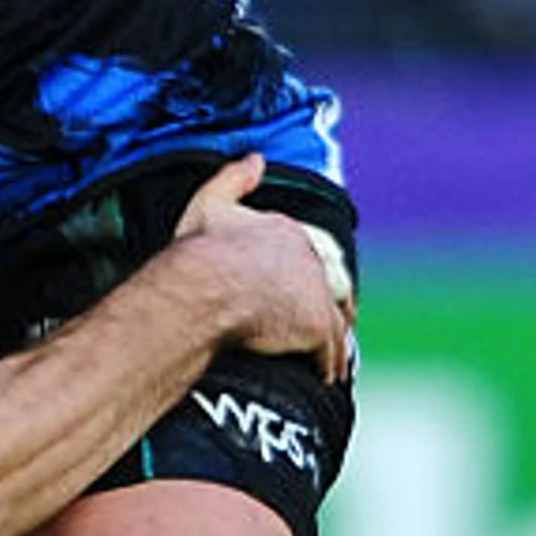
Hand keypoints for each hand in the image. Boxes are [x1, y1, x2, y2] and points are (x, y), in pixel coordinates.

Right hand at [166, 155, 354, 381]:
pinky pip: (330, 352)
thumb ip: (232, 179)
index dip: (306, 273)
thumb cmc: (199, 252)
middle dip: (330, 304)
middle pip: (329, 286)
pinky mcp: (317, 328)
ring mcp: (317, 295)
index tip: (301, 287)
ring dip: (336, 340)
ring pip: (336, 320)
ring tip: (333, 357)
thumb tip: (254, 158)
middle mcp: (310, 260)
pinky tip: (325, 376)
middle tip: (329, 323)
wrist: (203, 289)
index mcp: (287, 231)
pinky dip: (329, 365)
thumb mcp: (208, 204)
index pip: (309, 252)